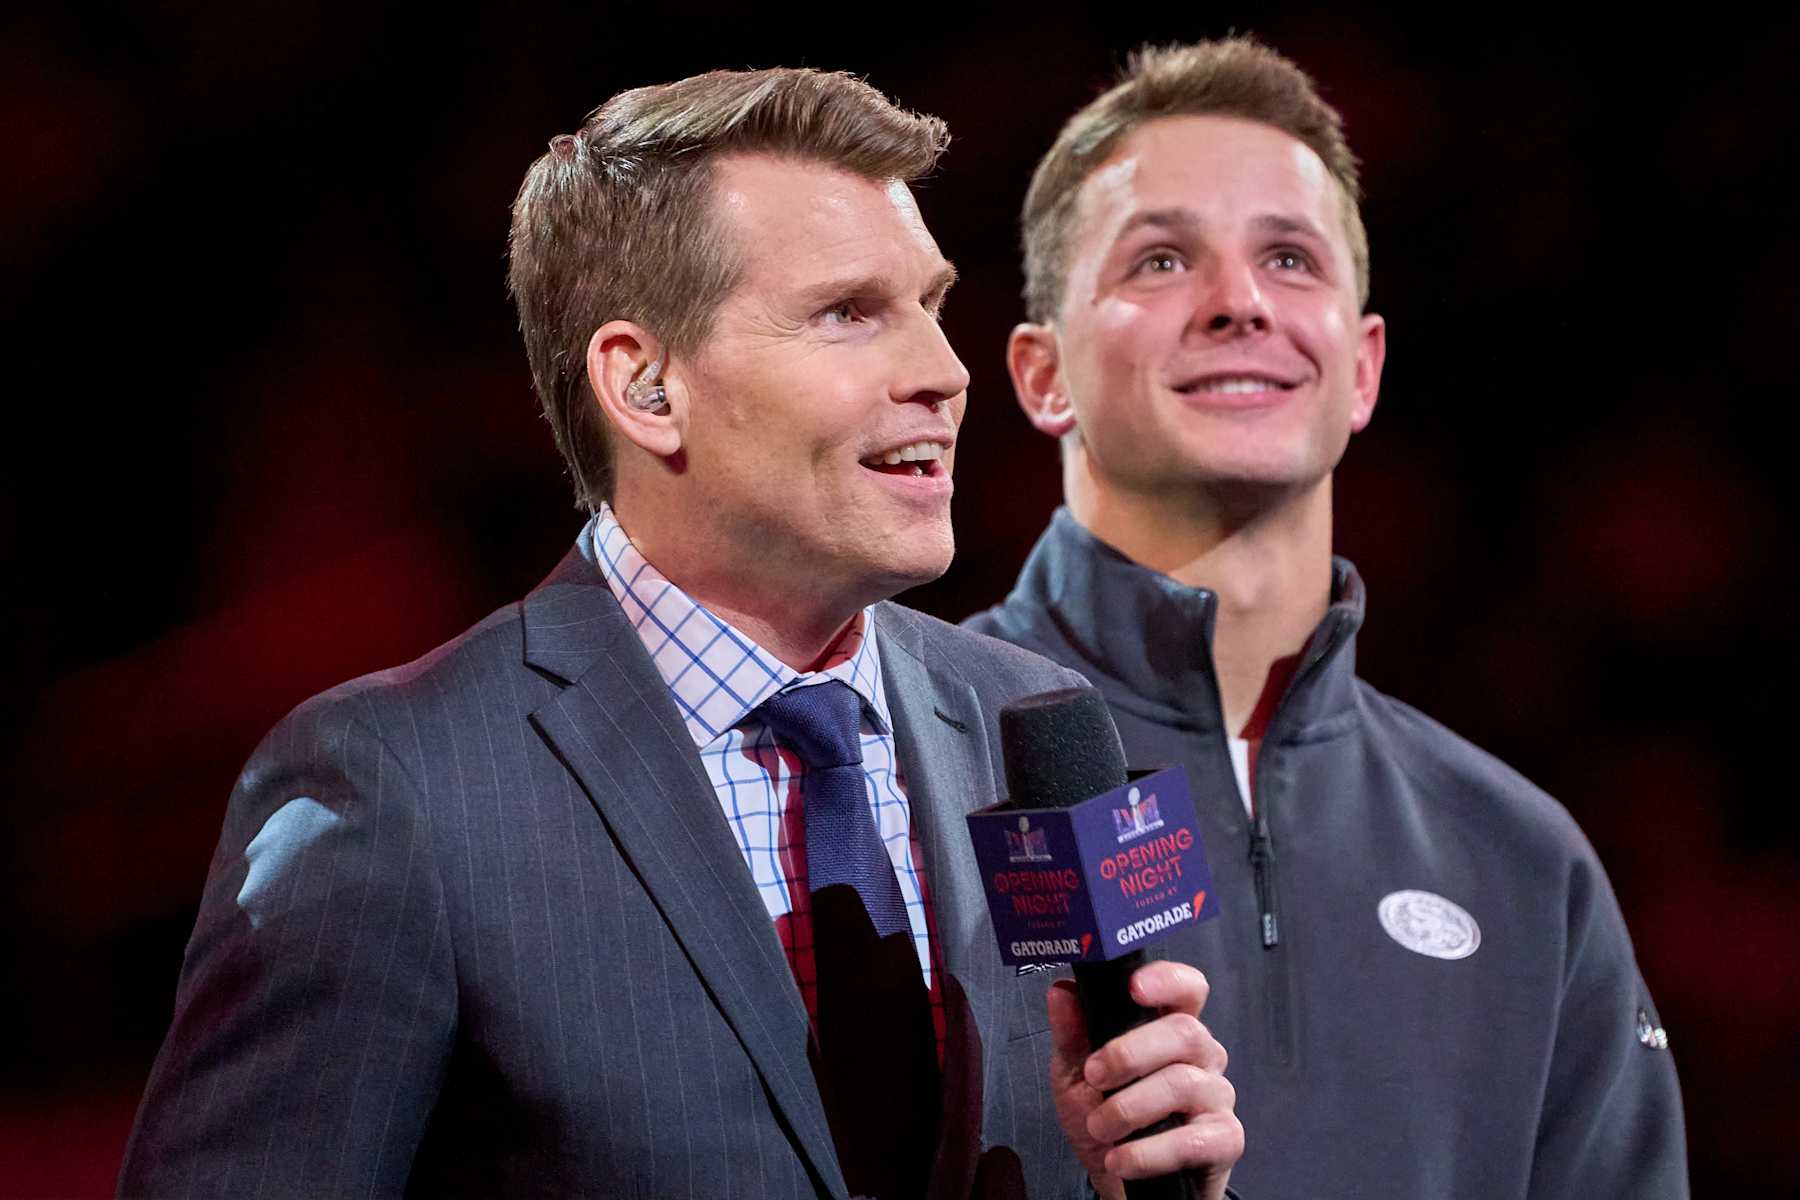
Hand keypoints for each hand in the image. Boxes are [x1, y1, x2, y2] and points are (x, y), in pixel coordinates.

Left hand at [1047, 960, 1240, 1199]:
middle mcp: (1202, 1056)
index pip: (1187, 989)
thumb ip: (1072, 1035)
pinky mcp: (1225, 1140)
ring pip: (1184, 1084)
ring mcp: (1217, 1097)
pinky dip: (1148, 1152)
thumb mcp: (1077, 1076)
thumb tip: (1061, 991)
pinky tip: (1121, 1159)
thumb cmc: (1105, 1119)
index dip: (1167, 980)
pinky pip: (1193, 1140)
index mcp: (1170, 1029)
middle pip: (1185, 1032)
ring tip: (1100, 1128)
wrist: (1120, 1181)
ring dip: (1130, 1109)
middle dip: (1130, 1054)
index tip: (1134, 988)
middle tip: (1094, 1077)